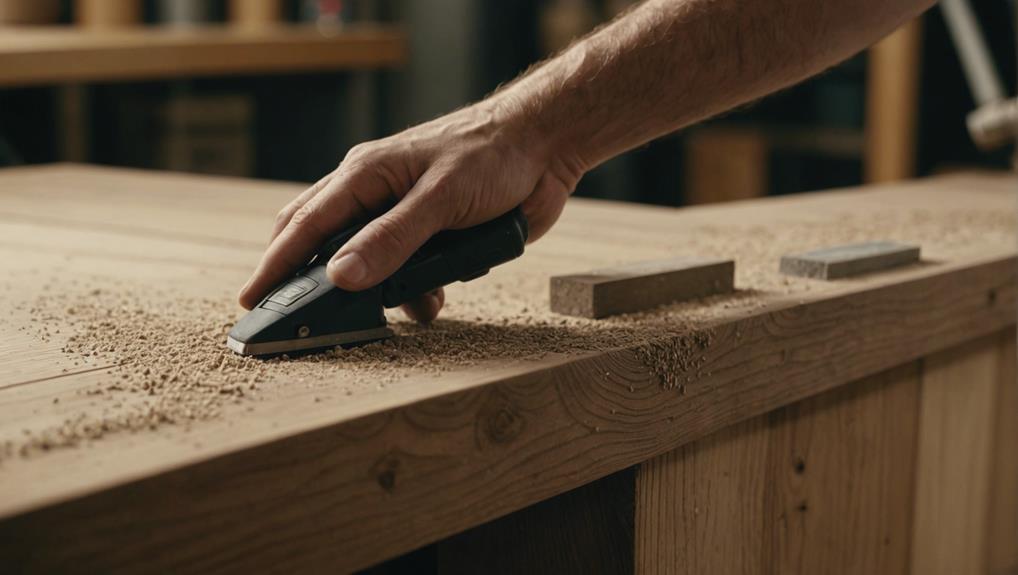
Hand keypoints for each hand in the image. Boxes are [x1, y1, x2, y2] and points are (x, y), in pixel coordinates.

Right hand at [238, 101, 583, 322]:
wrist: (546, 145)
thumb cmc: (491, 155)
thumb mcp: (440, 199)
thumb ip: (392, 239)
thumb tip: (341, 276)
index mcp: (365, 175)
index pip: (305, 225)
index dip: (275, 265)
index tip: (251, 300)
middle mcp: (376, 193)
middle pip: (324, 243)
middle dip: (315, 283)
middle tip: (302, 320)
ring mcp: (403, 213)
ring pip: (370, 263)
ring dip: (383, 291)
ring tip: (410, 308)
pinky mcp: (432, 232)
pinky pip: (409, 269)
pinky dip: (417, 290)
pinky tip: (436, 299)